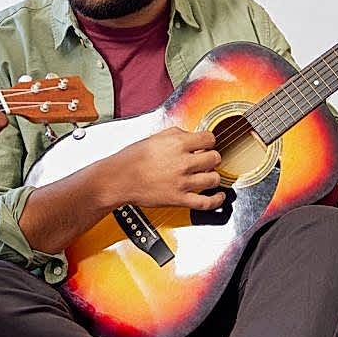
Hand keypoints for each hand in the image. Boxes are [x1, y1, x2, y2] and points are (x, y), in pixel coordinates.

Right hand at [106, 127, 225, 210]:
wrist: (119, 179)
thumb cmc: (132, 159)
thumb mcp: (154, 137)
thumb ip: (176, 134)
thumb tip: (190, 135)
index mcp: (177, 144)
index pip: (209, 139)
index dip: (209, 141)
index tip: (206, 145)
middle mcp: (182, 162)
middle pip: (214, 158)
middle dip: (212, 158)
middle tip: (206, 160)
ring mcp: (182, 182)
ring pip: (213, 179)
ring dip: (213, 176)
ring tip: (207, 175)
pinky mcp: (179, 199)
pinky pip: (206, 202)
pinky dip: (216, 199)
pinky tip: (218, 195)